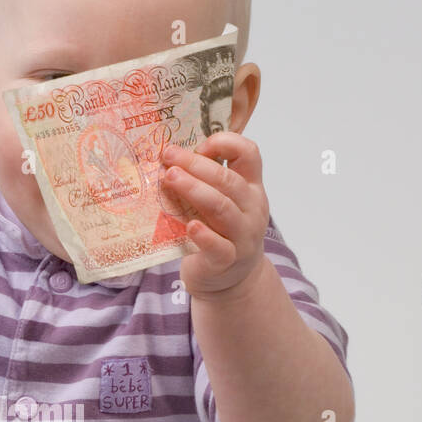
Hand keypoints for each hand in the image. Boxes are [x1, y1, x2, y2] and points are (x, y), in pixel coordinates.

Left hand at [160, 132, 269, 299]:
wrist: (231, 278)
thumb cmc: (219, 232)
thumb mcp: (220, 202)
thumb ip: (206, 181)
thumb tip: (171, 157)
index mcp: (251, 187)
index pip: (248, 153)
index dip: (224, 143)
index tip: (197, 146)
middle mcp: (252, 208)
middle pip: (228, 180)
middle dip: (196, 164)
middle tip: (169, 156)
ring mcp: (243, 236)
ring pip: (222, 208)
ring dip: (194, 190)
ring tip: (170, 178)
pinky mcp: (228, 260)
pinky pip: (219, 246)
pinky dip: (204, 235)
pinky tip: (189, 226)